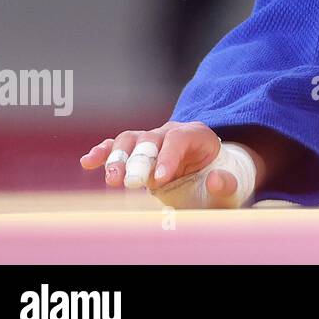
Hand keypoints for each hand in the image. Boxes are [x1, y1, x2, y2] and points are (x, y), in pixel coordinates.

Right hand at [79, 120, 252, 207]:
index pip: (179, 139)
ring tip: (112, 180)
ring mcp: (152, 140)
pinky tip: (88, 162)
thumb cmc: (217, 183)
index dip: (168, 156)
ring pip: (130, 139)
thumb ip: (227, 184)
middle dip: (140, 160)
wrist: (208, 177)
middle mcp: (172, 132)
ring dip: (118, 158)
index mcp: (197, 135)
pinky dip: (103, 153)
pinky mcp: (136, 151)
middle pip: (151, 138)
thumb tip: (216, 179)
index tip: (160, 179)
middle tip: (132, 183)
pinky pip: (116, 147)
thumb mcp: (229, 187)